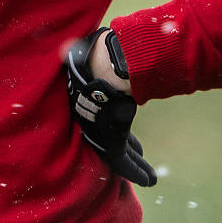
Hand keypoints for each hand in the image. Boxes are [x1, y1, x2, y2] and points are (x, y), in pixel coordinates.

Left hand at [62, 29, 156, 186]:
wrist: (104, 66)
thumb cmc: (98, 55)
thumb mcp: (91, 55)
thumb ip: (83, 50)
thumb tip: (71, 41)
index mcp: (87, 100)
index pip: (100, 115)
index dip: (115, 121)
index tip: (128, 131)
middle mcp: (93, 118)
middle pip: (109, 137)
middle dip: (127, 148)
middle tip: (139, 154)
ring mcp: (101, 131)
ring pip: (119, 155)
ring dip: (135, 166)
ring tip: (149, 178)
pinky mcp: (111, 141)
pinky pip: (123, 163)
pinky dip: (136, 172)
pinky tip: (150, 181)